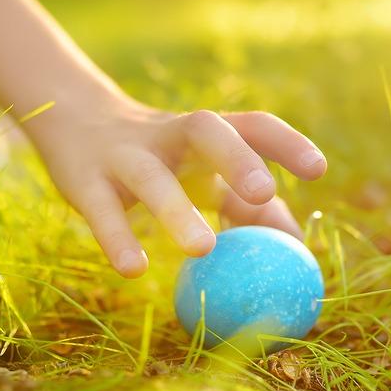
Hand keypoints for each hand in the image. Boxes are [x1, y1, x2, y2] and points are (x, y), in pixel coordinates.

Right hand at [25, 94, 326, 276]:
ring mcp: (125, 155)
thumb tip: (298, 247)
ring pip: (151, 176)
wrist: (73, 122)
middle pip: (207, 130)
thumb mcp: (204, 173)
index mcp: (205, 132)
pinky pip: (101, 211)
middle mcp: (169, 134)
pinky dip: (117, 238)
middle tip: (264, 192)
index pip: (252, 125)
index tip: (318, 171)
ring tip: (202, 248)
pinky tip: (134, 268)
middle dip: (237, 158)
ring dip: (176, 210)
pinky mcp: (86, 182)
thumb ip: (248, 205)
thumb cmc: (161, 158)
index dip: (286, 143)